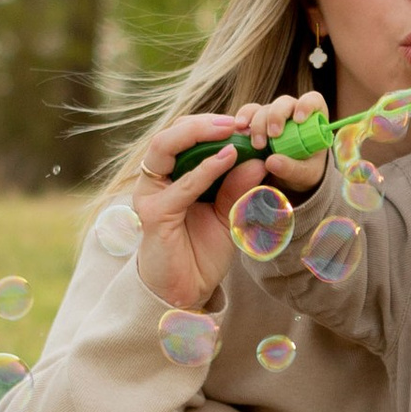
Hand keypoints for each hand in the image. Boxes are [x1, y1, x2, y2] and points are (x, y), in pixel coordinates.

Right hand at [131, 98, 326, 312]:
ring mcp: (151, 195)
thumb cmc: (201, 251)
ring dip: (198, 133)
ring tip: (230, 130)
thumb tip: (259, 160)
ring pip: (164, 147)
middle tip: (238, 120)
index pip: (185, 136)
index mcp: (170, 175)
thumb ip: (239, 187)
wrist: (186, 291)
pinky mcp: (154, 214)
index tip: (246, 121)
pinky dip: (203, 169)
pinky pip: (180, 186)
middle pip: (171, 134)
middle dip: (204, 122)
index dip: (212, 124)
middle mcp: (156, 180)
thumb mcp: (228, 213)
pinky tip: (226, 158)